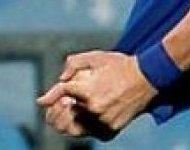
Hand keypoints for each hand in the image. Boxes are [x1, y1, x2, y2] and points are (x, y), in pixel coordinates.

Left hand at [37, 50, 157, 133]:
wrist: (147, 79)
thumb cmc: (120, 66)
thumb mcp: (96, 56)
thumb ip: (73, 64)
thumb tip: (60, 80)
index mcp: (87, 90)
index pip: (59, 95)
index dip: (48, 97)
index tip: (41, 101)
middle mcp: (93, 109)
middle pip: (61, 118)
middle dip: (55, 111)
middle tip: (58, 105)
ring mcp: (102, 122)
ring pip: (72, 129)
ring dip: (66, 122)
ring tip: (69, 112)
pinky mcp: (110, 131)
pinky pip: (88, 134)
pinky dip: (82, 127)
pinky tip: (83, 117)